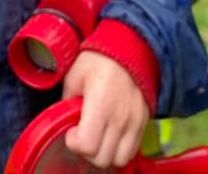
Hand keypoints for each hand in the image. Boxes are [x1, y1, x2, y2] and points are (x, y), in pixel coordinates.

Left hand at [63, 51, 148, 171]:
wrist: (129, 48)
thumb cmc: (100, 59)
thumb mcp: (74, 75)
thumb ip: (67, 100)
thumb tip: (64, 118)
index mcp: (101, 104)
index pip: (87, 145)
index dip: (74, 143)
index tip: (71, 131)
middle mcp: (120, 118)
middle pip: (102, 159)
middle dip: (87, 152)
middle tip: (82, 135)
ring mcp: (134, 123)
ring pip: (120, 160)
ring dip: (105, 154)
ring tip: (97, 138)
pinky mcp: (143, 123)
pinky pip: (133, 151)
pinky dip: (119, 150)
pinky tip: (110, 136)